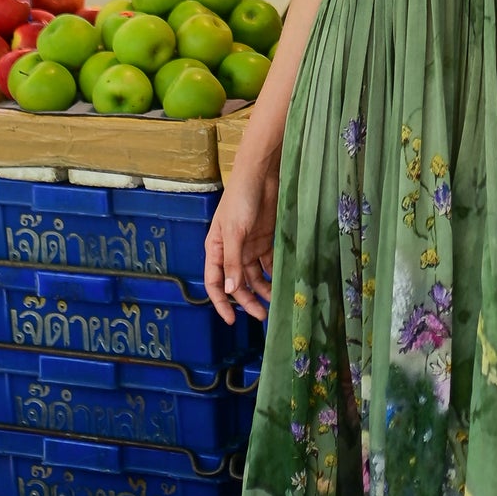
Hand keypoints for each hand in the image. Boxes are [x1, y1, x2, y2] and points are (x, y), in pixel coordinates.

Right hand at [205, 154, 279, 323]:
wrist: (261, 174)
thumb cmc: (241, 198)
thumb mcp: (235, 232)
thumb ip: (233, 261)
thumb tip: (229, 289)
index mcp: (216, 248)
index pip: (214, 282)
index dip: (221, 302)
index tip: (230, 321)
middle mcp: (231, 251)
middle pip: (237, 283)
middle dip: (247, 300)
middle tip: (262, 315)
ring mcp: (249, 246)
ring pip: (254, 276)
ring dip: (262, 290)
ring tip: (275, 302)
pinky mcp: (265, 239)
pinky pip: (268, 263)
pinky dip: (273, 274)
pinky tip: (282, 283)